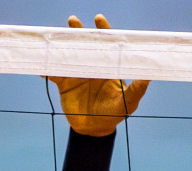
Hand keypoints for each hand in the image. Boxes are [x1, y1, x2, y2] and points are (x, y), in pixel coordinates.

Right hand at [46, 15, 149, 136]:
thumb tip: (149, 77)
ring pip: (69, 54)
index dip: (104, 31)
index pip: (107, 44)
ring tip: (56, 37)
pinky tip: (42, 67)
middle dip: (80, 31)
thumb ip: (137, 90)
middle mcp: (93, 65)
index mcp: (108, 65)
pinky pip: (54, 74)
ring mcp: (77, 73)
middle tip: (73, 21)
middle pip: (86, 44)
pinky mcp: (64, 84)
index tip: (98, 20)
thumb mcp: (128, 103)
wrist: (94, 129)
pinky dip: (48, 70)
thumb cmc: (115, 114)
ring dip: (62, 45)